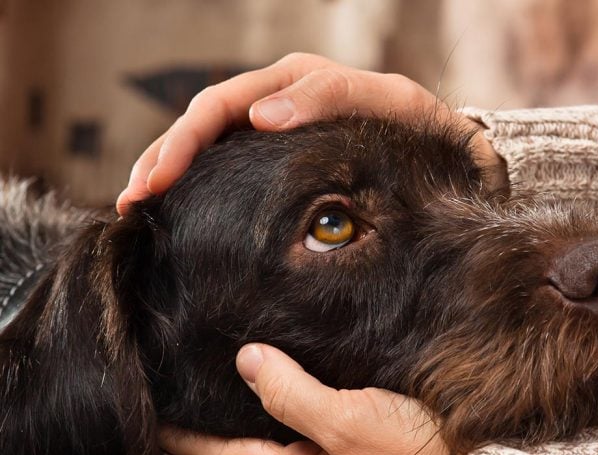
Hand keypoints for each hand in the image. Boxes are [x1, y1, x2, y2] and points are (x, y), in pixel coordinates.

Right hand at [118, 52, 504, 213]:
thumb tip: (262, 115)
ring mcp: (276, 129)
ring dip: (168, 172)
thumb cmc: (419, 127)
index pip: (220, 105)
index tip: (156, 182)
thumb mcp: (388, 102)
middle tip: (132, 203)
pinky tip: (178, 208)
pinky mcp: (281, 159)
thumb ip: (329, 97)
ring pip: (208, 145)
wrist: (445, 149)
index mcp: (294, 82)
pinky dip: (198, 184)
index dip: (183, 142)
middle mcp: (276, 101)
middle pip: (201, 123)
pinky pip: (230, 165)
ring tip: (137, 208)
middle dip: (162, 159)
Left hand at [159, 343, 462, 454]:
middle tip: (183, 378)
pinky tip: (295, 360)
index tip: (155, 407)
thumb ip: (295, 396)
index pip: (227, 451)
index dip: (188, 432)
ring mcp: (338, 444)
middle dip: (216, 412)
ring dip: (255, 394)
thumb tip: (246, 360)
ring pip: (282, 418)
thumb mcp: (352, 426)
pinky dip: (295, 384)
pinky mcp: (364, 425)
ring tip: (227, 363)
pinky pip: (316, 403)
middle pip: (250, 436)